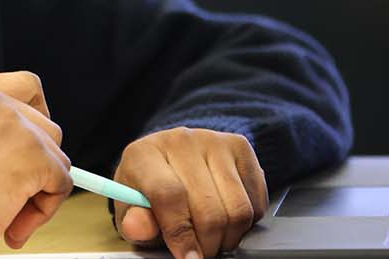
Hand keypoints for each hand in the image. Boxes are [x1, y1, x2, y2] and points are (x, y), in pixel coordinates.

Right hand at [0, 72, 73, 258]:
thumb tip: (36, 147)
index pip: (24, 86)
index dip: (35, 115)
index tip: (31, 141)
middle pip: (45, 124)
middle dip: (37, 163)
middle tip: (14, 195)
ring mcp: (13, 124)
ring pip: (56, 155)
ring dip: (40, 189)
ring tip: (9, 215)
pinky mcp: (32, 153)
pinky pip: (61, 182)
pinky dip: (45, 209)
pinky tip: (13, 224)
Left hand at [113, 127, 268, 258]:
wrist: (170, 159)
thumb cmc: (148, 189)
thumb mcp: (132, 209)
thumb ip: (135, 221)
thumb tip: (137, 227)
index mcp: (143, 155)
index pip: (168, 194)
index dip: (180, 233)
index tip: (188, 257)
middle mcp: (179, 141)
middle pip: (208, 209)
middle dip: (207, 244)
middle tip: (200, 251)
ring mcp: (212, 141)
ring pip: (238, 210)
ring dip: (228, 237)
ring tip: (212, 237)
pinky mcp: (240, 147)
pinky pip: (256, 203)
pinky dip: (246, 224)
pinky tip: (226, 217)